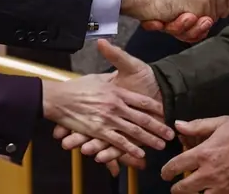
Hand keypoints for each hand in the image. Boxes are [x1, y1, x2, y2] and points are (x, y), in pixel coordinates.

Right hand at [54, 39, 162, 174]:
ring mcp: (108, 119)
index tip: (166, 112)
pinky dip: (130, 148)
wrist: (58, 98)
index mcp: (116, 91)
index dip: (155, 107)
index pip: (140, 100)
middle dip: (158, 127)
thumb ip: (111, 77)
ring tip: (161, 145)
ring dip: (149, 139)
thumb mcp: (97, 77)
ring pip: (134, 131)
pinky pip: (118, 141)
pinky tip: (140, 153)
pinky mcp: (99, 131)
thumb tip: (120, 74)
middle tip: (170, 134)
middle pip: (142, 117)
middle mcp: (115, 105)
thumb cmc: (77, 86)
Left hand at [161, 116, 228, 193]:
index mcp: (202, 155)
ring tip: (192, 193)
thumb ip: (197, 126)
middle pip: (184, 188)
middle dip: (177, 189)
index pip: (176, 166)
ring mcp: (220, 188)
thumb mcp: (219, 123)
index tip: (165, 174)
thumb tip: (178, 125)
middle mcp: (208, 174)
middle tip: (175, 188)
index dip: (167, 171)